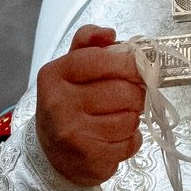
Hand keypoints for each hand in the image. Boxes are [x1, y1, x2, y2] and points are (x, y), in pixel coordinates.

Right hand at [35, 25, 145, 187]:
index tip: (140, 67)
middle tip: (131, 97)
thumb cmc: (67, 106)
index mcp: (55, 74)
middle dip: (136, 94)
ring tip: (118, 119)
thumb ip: (88, 45)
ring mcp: (73, 132)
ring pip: (130, 118)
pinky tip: (116, 139)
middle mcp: (59, 103)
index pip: (101, 59)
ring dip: (133, 119)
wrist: (50, 154)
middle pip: (123, 91)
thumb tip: (109, 33)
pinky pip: (130, 143)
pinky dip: (131, 140)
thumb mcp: (70, 69)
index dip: (128, 63)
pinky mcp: (89, 157)